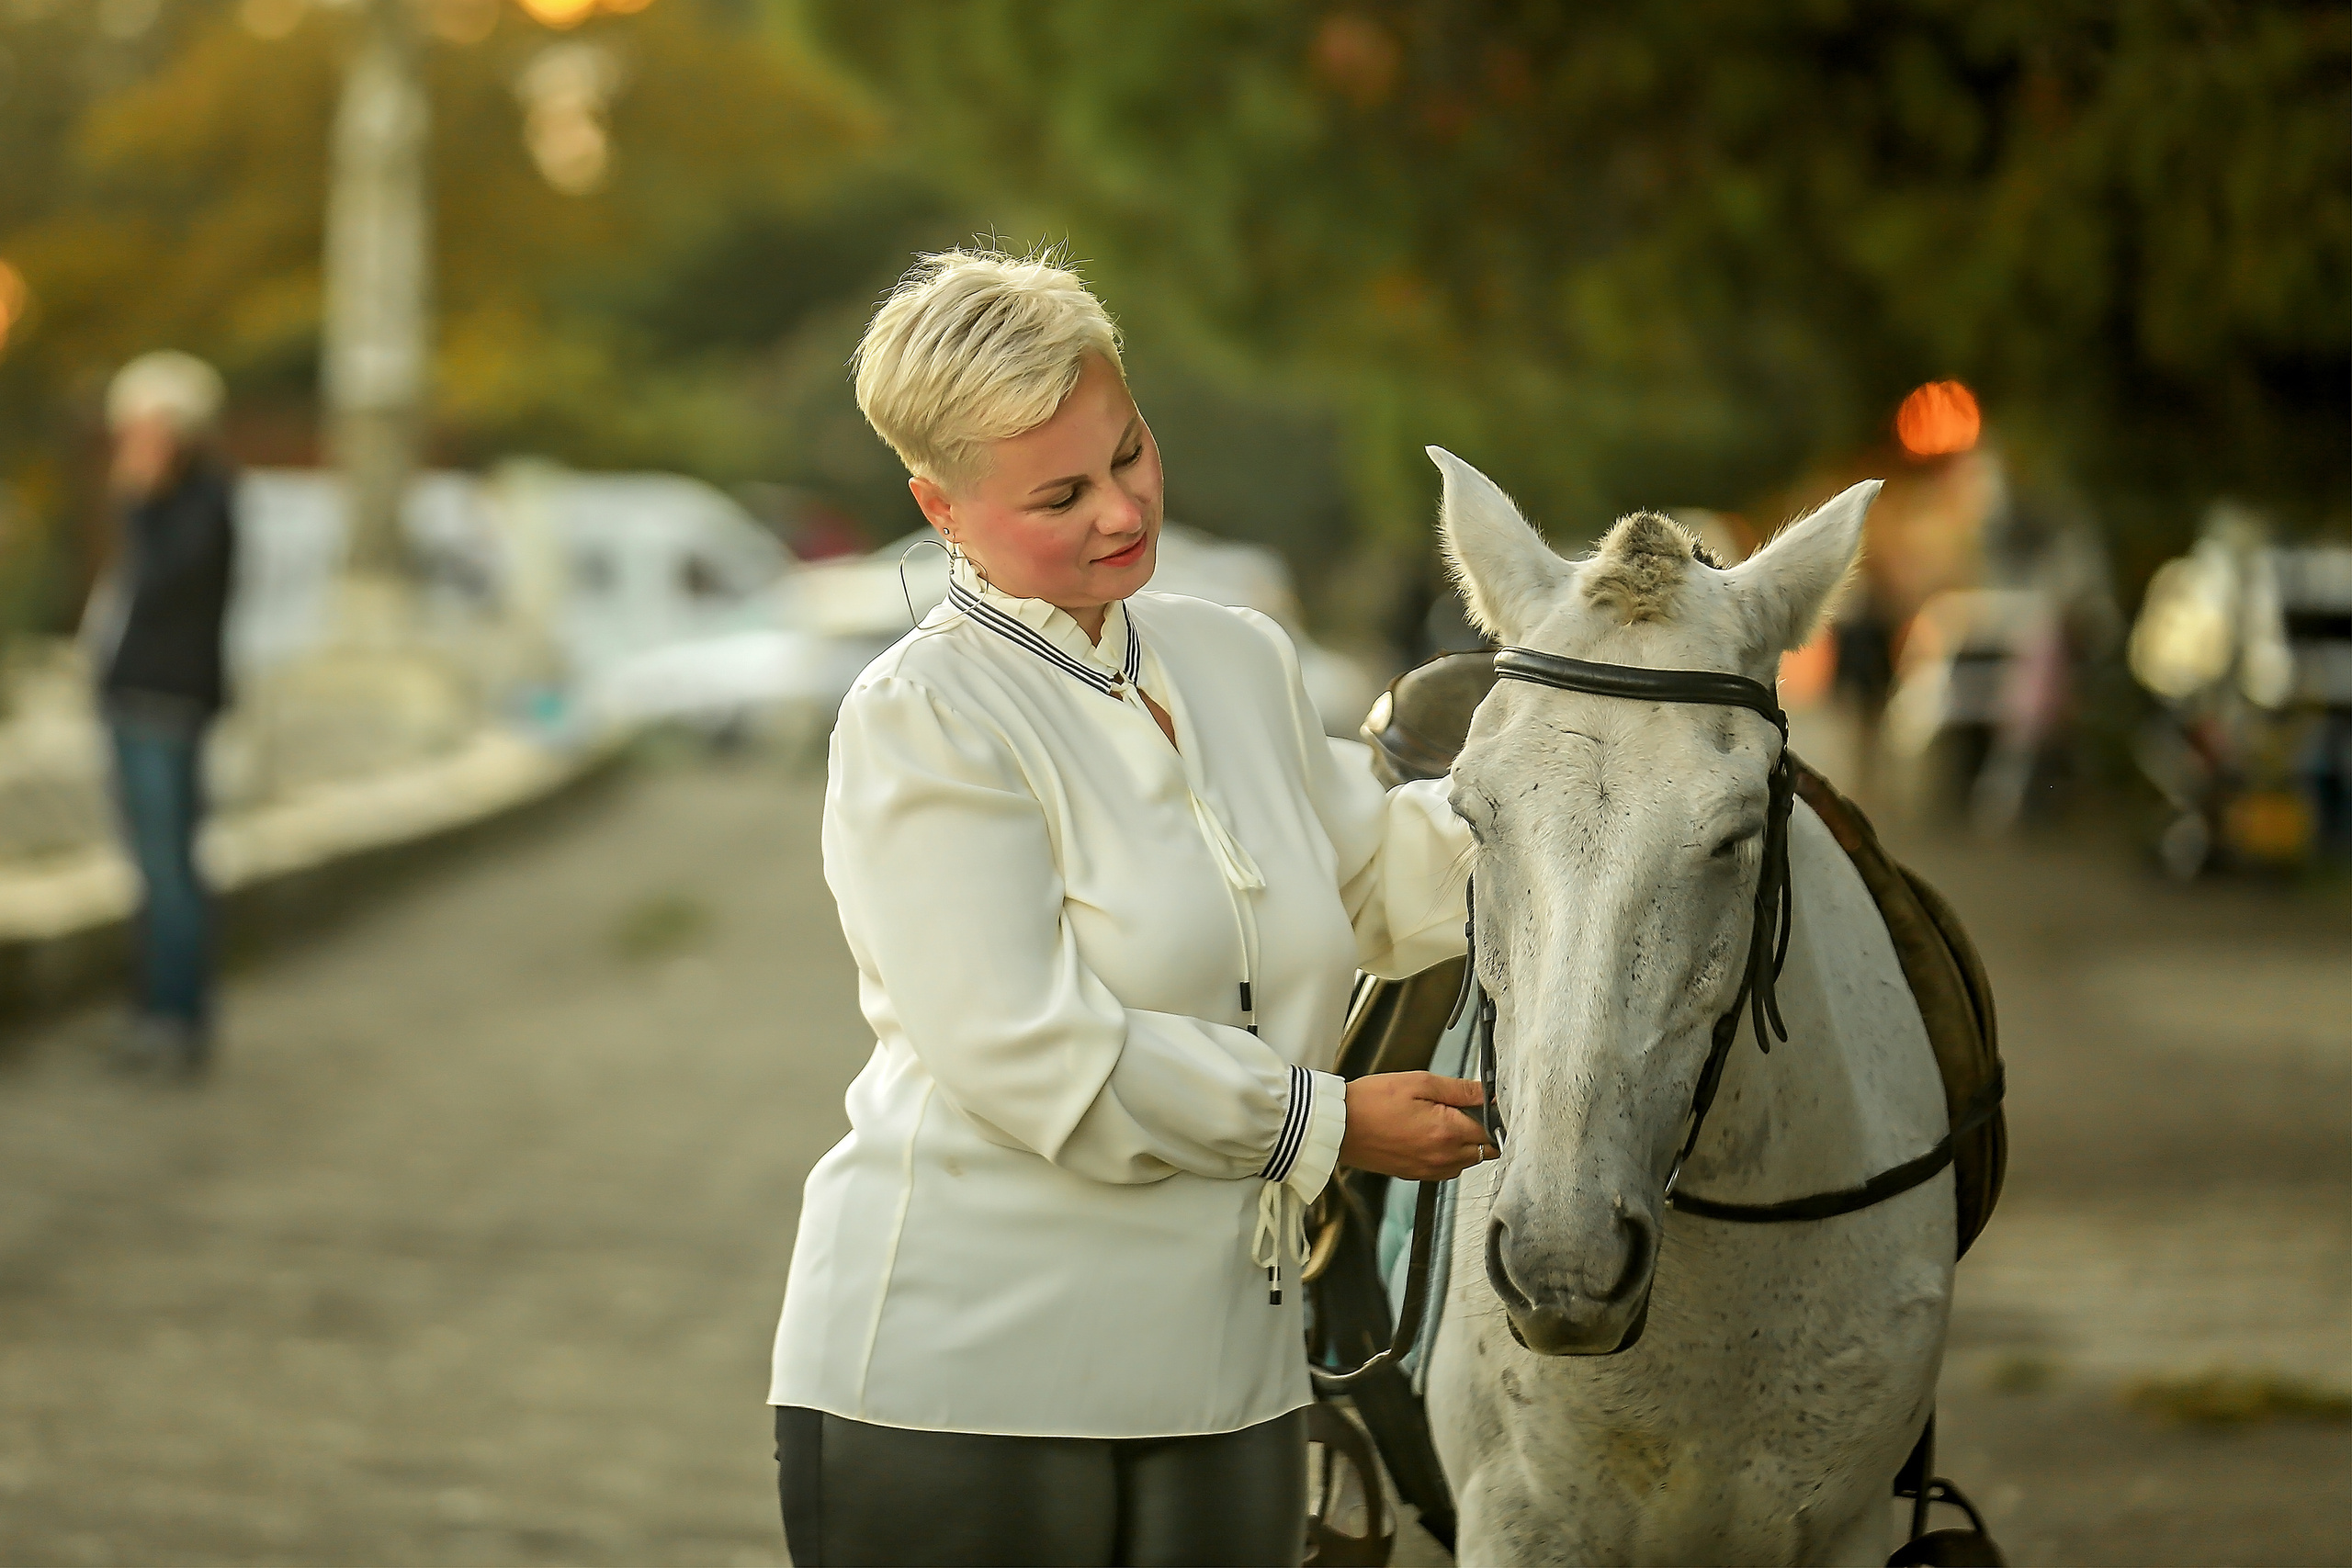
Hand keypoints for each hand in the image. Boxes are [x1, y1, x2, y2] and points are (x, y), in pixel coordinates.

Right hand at [1339, 1072, 1492, 1181]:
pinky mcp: (1415, 1175)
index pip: (1491, 1130)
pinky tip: (1430, 1137)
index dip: (1492, 1114)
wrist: (1338, 1126)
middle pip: (1484, 1150)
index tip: (1485, 1102)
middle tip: (1463, 1110)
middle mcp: (1443, 1157)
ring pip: (1466, 1163)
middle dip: (1481, 1131)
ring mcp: (1429, 1169)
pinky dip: (1447, 1156)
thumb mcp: (1419, 1082)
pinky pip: (1446, 1170)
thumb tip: (1488, 1093)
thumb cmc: (1372, 1101)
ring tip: (1443, 1122)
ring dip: (1465, 1145)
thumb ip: (1459, 1089)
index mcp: (1448, 1131)